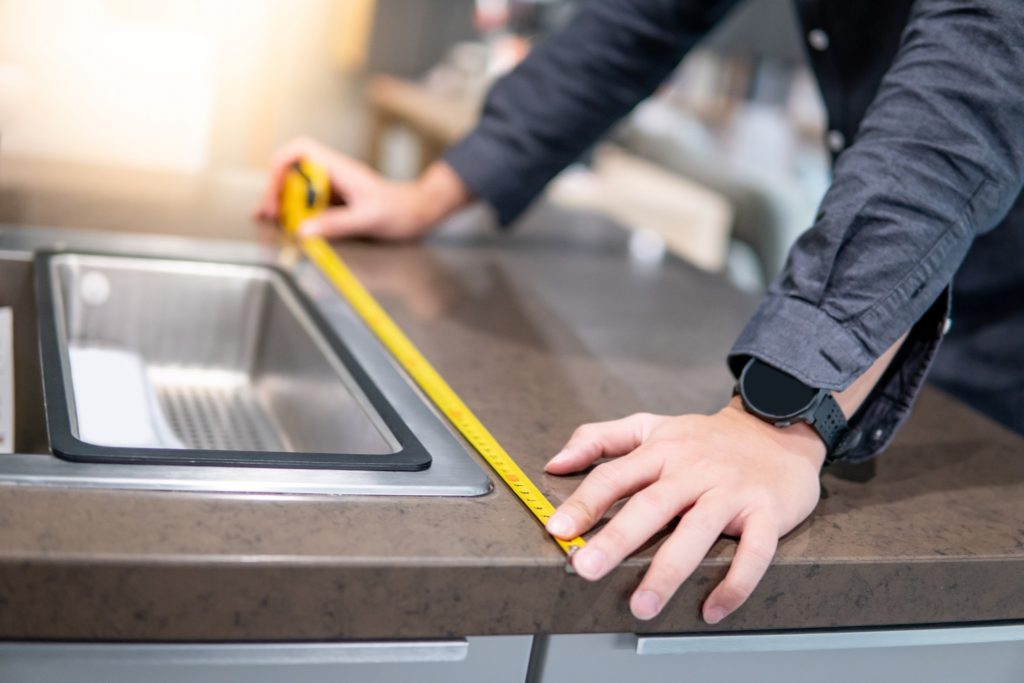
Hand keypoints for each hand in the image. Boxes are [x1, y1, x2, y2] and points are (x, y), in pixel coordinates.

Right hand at [254, 137, 469, 239]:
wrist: (417, 213)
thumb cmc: (400, 211)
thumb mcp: (368, 219)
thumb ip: (336, 224)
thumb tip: (303, 232)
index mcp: (340, 168)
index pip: (301, 150)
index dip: (281, 165)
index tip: (275, 191)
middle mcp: (333, 173)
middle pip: (292, 170)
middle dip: (276, 189)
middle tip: (268, 214)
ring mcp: (333, 186)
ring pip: (297, 185)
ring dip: (282, 200)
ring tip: (270, 219)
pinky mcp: (335, 200)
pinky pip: (308, 200)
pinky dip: (295, 210)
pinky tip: (289, 223)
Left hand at [544, 398, 824, 622]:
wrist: (777, 429)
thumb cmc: (706, 438)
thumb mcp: (651, 426)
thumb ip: (599, 439)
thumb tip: (555, 464)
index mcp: (661, 451)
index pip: (615, 477)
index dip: (585, 503)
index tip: (558, 529)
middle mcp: (693, 470)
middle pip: (651, 506)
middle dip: (617, 538)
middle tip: (587, 568)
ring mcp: (730, 491)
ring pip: (697, 532)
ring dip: (668, 570)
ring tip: (642, 605)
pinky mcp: (767, 512)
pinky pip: (754, 551)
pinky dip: (735, 582)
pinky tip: (712, 608)